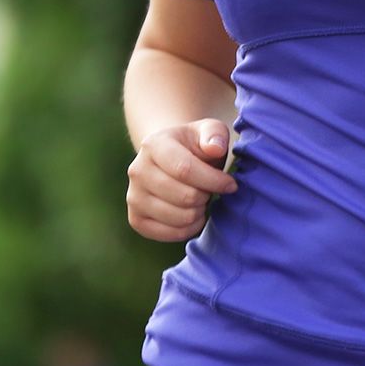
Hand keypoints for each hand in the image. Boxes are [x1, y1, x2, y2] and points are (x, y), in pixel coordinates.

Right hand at [126, 118, 239, 243]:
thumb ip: (215, 134)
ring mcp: (133, 197)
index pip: (185, 169)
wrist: (168, 161)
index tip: (230, 184)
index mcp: (153, 145)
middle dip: (206, 195)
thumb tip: (215, 149)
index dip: (213, 180)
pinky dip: (189, 228)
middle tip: (210, 190)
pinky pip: (171, 234)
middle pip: (184, 196)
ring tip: (200, 200)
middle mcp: (137, 171)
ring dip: (199, 212)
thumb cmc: (194, 146)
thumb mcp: (208, 131)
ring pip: (180, 217)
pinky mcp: (136, 220)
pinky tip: (192, 214)